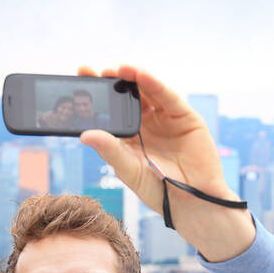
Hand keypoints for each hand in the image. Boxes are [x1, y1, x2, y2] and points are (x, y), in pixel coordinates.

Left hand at [75, 63, 233, 228]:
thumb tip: (84, 135)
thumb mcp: (129, 170)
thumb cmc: (159, 191)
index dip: (97, 95)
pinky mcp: (184, 116)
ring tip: (117, 69)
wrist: (193, 203)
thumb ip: (109, 150)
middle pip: (127, 95)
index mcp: (129, 135)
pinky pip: (167, 97)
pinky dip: (154, 84)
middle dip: (112, 81)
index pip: (110, 109)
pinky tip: (141, 75)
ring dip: (132, 77)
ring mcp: (165, 118)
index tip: (81, 78)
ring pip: (147, 91)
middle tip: (95, 71)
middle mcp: (146, 123)